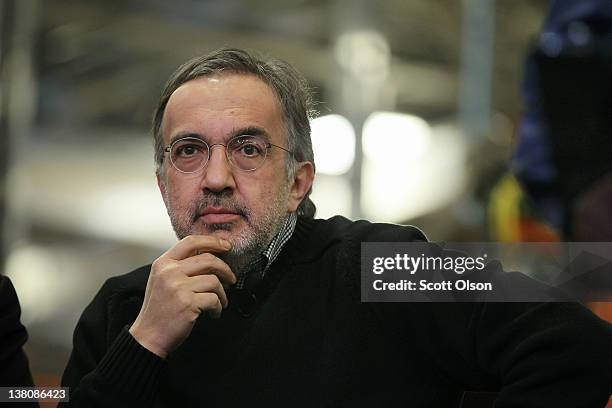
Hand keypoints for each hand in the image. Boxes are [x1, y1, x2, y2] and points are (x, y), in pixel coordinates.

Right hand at [129, 235, 235, 357]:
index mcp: (163, 263)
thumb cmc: (160, 309)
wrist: (149, 336)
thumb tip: (211, 256)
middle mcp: (169, 272)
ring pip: (214, 280)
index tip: (226, 246)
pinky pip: (214, 299)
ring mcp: (178, 287)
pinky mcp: (188, 303)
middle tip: (231, 279)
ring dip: (223, 293)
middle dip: (225, 269)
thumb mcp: (163, 280)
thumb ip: (181, 266)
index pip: (191, 242)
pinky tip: (214, 312)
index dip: (212, 241)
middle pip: (208, 259)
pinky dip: (218, 307)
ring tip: (220, 301)